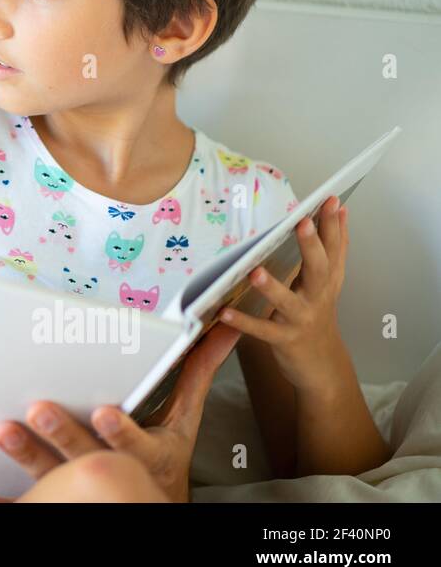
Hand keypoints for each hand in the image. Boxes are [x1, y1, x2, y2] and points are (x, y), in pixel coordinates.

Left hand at [0, 322, 240, 502]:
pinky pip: (30, 510)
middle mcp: (113, 474)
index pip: (135, 443)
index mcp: (146, 456)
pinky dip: (5, 504)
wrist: (148, 507)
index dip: (120, 430)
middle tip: (39, 410)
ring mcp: (82, 495)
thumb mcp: (184, 424)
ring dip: (28, 456)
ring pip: (53, 478)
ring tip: (3, 432)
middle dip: (65, 434)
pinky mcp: (56, 509)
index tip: (104, 412)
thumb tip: (223, 330)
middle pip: (88, 457)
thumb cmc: (162, 464)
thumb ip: (196, 376)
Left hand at [219, 196, 348, 394]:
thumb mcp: (328, 281)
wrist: (322, 364)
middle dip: (311, 246)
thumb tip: (341, 211)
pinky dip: (243, 322)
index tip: (331, 201)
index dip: (333, 225)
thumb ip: (333, 248)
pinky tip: (225, 312)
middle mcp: (318, 298)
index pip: (334, 249)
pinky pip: (262, 330)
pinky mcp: (284, 340)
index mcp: (327, 282)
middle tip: (302, 223)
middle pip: (319, 270)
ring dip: (272, 287)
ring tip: (255, 270)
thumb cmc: (317, 314)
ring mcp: (301, 319)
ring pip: (288, 302)